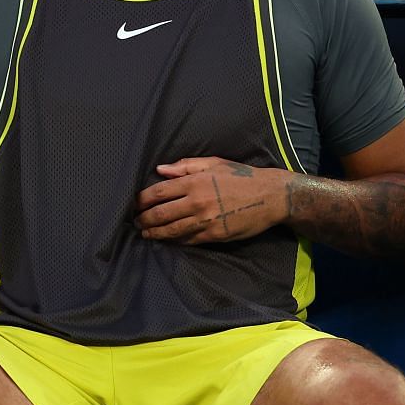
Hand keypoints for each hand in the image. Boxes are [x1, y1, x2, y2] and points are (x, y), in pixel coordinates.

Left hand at [135, 157, 288, 244]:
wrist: (269, 196)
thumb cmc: (241, 177)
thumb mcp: (214, 163)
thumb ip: (185, 166)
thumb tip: (160, 169)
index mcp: (194, 182)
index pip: (158, 192)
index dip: (141, 200)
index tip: (134, 204)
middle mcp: (196, 202)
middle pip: (160, 214)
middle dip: (143, 219)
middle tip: (136, 222)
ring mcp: (204, 221)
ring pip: (171, 230)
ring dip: (154, 233)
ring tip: (145, 233)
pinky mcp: (213, 235)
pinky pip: (188, 240)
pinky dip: (174, 240)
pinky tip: (166, 240)